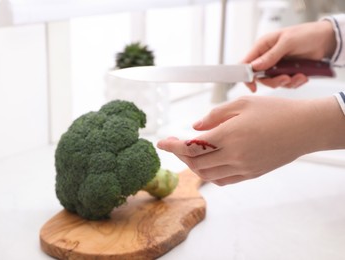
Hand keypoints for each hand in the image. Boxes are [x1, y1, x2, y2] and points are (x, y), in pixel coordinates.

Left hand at [157, 96, 344, 185]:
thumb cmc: (275, 111)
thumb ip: (214, 115)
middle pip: (195, 163)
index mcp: (230, 135)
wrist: (304, 128)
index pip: (191, 145)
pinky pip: (223, 180)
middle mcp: (235, 155)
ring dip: (192, 165)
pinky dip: (209, 174)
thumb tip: (194, 128)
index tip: (161, 142)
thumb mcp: (242, 103)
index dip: (172, 146)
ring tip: (189, 152)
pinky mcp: (251, 174)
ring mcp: (243, 168)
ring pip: (207, 175)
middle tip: (174, 143)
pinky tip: (207, 163)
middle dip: (180, 154)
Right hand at [243, 20, 335, 91]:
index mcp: (262, 46)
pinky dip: (295, 82)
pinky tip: (303, 75)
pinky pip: (286, 83)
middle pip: (260, 77)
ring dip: (287, 82)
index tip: (253, 86)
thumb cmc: (306, 34)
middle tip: (286, 78)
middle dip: (273, 81)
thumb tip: (254, 66)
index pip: (246, 63)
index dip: (246, 76)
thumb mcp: (287, 42)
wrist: (325, 40)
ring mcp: (277, 66)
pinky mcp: (287, 72)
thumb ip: (270, 55)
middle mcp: (267, 57)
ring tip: (299, 75)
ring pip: (273, 82)